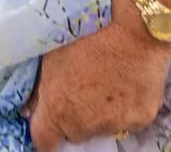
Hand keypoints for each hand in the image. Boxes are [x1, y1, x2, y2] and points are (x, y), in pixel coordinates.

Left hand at [25, 7, 170, 150]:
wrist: (136, 30)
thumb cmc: (88, 34)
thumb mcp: (53, 56)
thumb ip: (39, 89)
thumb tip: (29, 110)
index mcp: (58, 111)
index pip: (44, 143)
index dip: (47, 132)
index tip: (50, 122)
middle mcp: (84, 126)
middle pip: (75, 133)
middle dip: (76, 117)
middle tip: (85, 88)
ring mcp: (114, 125)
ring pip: (102, 126)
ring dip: (102, 112)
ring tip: (109, 81)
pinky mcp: (141, 120)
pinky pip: (128, 120)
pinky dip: (127, 107)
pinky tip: (128, 83)